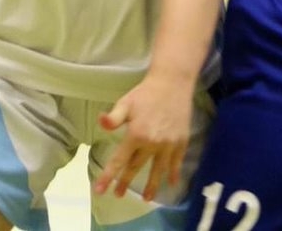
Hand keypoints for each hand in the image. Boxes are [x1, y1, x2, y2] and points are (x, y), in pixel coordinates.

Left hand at [94, 74, 192, 202]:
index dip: (108, 176)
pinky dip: (174, 173)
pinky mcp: (181, 141)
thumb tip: (100, 123)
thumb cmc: (146, 93)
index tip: (100, 190)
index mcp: (136, 134)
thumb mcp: (126, 103)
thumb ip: (114, 118)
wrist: (172, 83)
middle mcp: (152, 143)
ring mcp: (168, 144)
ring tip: (146, 199)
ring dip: (152, 186)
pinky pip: (176, 162)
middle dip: (125, 182)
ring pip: (158, 170)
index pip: (119, 160)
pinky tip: (172, 183)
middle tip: (118, 195)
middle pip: (136, 167)